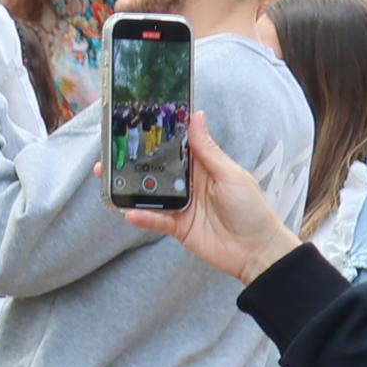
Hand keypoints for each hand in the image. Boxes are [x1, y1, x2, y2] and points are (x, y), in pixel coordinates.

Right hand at [115, 109, 303, 286]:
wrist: (257, 251)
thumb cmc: (252, 209)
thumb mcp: (230, 175)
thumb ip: (208, 150)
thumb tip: (196, 116)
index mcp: (202, 166)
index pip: (175, 147)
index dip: (157, 136)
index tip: (135, 123)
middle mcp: (188, 184)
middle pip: (155, 169)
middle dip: (132, 162)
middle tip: (110, 154)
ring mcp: (181, 206)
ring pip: (150, 194)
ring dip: (130, 188)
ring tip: (109, 179)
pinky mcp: (177, 227)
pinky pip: (156, 220)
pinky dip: (143, 217)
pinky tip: (130, 213)